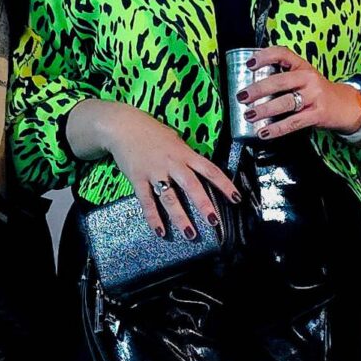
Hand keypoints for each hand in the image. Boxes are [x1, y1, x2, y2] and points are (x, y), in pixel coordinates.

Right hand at [68, 100, 238, 237]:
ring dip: (180, 217)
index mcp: (185, 153)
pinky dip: (153, 217)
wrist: (124, 126)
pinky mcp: (138, 178)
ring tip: (190, 234)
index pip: (209, 170)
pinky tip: (160, 232)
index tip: (236, 198)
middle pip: (191, 185)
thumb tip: (202, 171)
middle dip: (203, 204)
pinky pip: (147, 201)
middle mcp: (172, 163)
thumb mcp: (175, 140)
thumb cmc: (152, 133)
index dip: (224, 184)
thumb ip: (187, 156)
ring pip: (170, 197)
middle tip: (213, 221)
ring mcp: (154, 172)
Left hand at [237, 47, 360, 139]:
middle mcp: (309, 79)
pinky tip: (264, 132)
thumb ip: (284, 78)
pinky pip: (293, 123)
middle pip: (280, 82)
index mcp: (303, 66)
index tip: (249, 64)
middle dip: (258, 89)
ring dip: (264, 110)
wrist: (345, 106)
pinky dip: (276, 129)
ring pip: (285, 103)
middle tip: (242, 96)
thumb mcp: (305, 78)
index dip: (264, 56)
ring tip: (250, 114)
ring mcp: (314, 97)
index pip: (283, 54)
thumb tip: (253, 84)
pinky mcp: (317, 115)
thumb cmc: (318, 92)